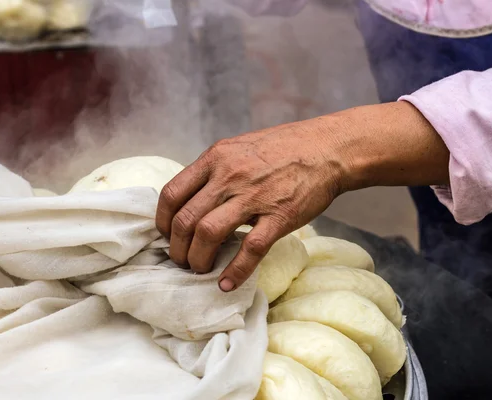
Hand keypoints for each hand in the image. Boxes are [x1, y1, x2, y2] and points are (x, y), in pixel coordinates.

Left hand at [156, 102, 448, 291]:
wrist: (328, 148)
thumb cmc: (285, 147)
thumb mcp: (241, 147)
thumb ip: (217, 169)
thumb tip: (195, 198)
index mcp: (216, 158)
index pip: (172, 194)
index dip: (162, 222)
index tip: (167, 235)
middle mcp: (229, 176)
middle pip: (185, 220)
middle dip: (177, 249)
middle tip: (182, 261)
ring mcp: (254, 197)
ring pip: (208, 235)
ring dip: (198, 260)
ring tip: (200, 270)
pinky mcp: (279, 217)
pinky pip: (249, 250)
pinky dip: (234, 272)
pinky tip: (226, 284)